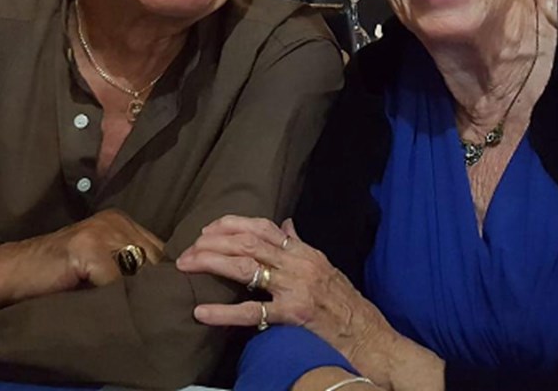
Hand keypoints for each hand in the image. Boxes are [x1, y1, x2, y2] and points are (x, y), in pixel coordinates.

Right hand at [0, 209, 164, 323]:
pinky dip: (114, 301)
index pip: (160, 250)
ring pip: (138, 270)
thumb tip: (163, 292)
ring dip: (137, 295)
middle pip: (155, 258)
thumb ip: (126, 267)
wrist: (9, 273)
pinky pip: (115, 281)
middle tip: (152, 314)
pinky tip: (108, 313)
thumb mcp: (98, 264)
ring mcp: (101, 231)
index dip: (162, 278)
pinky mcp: (87, 248)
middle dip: (153, 287)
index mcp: (121, 220)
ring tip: (132, 316)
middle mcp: (116, 220)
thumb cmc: (54, 276)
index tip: (163, 302)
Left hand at [177, 215, 443, 390]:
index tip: (209, 228)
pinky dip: (224, 311)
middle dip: (213, 242)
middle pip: (248, 243)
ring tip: (187, 264)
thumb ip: (300, 244)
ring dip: (212, 263)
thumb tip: (286, 224)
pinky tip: (202, 311)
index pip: (262, 226)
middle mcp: (298, 263)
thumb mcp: (324, 266)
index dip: (232, 223)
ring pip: (246, 266)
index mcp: (304, 251)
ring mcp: (295, 287)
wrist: (370, 335)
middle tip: (187, 249)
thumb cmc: (346, 303)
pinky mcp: (293, 315)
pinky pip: (252, 312)